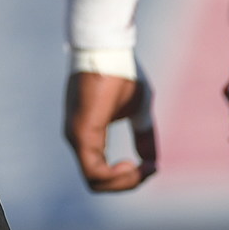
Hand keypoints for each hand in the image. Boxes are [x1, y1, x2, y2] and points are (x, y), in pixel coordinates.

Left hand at [64, 68, 157, 192]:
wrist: (108, 46)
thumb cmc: (122, 72)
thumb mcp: (139, 109)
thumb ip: (143, 136)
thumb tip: (152, 164)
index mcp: (88, 134)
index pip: (101, 173)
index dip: (128, 178)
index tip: (150, 167)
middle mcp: (77, 138)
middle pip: (99, 182)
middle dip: (128, 183)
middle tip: (148, 170)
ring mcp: (76, 136)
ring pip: (96, 181)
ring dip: (124, 182)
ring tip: (142, 169)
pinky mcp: (81, 132)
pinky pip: (95, 171)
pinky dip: (117, 176)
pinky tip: (133, 165)